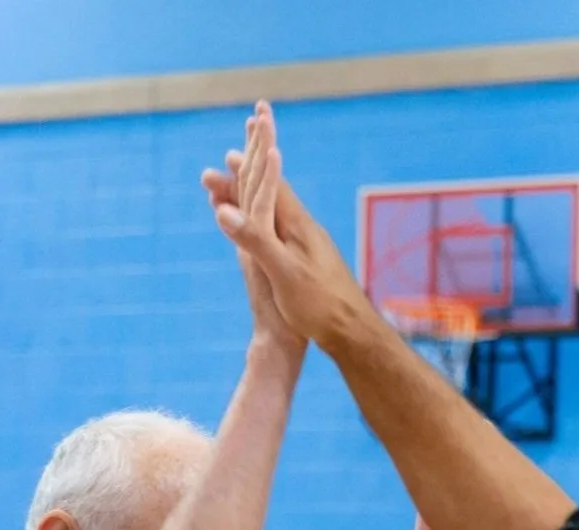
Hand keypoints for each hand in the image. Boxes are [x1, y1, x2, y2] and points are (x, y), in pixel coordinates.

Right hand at [202, 131, 304, 354]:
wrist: (354, 333)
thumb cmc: (320, 306)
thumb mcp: (283, 273)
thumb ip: (255, 240)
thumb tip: (224, 209)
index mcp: (296, 226)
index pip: (271, 183)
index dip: (251, 162)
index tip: (233, 147)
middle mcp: (305, 229)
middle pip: (273, 191)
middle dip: (250, 171)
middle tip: (231, 154)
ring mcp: (309, 245)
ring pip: (276, 211)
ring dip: (255, 195)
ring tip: (240, 189)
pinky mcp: (310, 262)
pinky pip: (280, 231)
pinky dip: (263, 221)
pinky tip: (267, 230)